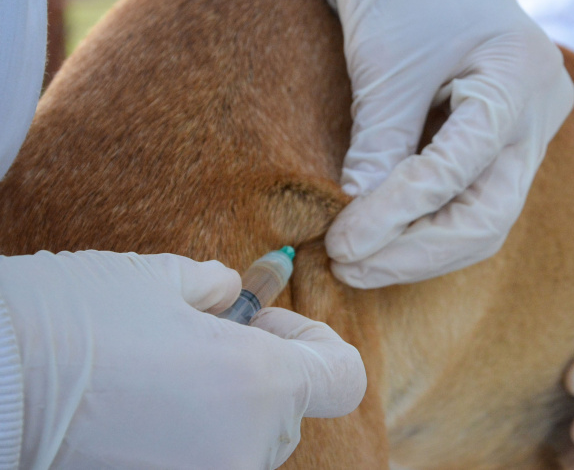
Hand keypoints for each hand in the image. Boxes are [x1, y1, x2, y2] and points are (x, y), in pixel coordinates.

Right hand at [0, 250, 365, 468]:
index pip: (344, 378)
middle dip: (262, 370)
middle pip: (290, 411)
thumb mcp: (161, 280)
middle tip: (207, 335)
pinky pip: (207, 458)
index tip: (267, 324)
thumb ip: (219, 291)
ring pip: (246, 442)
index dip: (314, 342)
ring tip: (165, 370)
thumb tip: (234, 297)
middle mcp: (245, 450)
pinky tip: (144, 403)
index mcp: (261, 387)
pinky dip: (193, 434)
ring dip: (226, 406)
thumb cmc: (73, 319)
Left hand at [321, 0, 573, 287]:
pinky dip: (430, 224)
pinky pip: (477, 199)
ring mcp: (531, 129)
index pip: (462, 168)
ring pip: (487, 217)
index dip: (398, 214)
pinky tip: (386, 238)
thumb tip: (358, 224)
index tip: (344, 241)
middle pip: (491, 213)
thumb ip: (380, 144)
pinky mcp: (509, 142)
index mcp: (522, 74)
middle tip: (351, 262)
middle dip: (417, 250)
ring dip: (421, 248)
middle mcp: (541, 111)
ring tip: (360, 259)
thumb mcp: (387, 63)